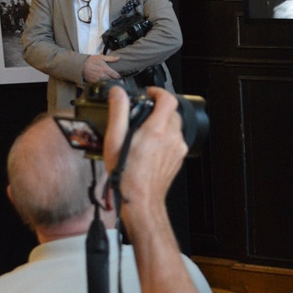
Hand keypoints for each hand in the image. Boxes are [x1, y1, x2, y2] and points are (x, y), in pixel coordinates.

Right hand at [83, 54, 121, 82]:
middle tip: (113, 77)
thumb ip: (111, 58)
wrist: (81, 65)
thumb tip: (118, 58)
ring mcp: (98, 80)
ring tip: (107, 79)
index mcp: (106, 69)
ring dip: (108, 82)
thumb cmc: (91, 60)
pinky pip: (101, 84)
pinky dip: (102, 83)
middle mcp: (103, 76)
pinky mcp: (94, 83)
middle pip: (112, 80)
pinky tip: (101, 80)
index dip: (118, 76)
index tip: (118, 75)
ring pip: (107, 83)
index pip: (116, 76)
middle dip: (113, 79)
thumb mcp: (101, 57)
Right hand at [102, 86, 185, 214]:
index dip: (159, 92)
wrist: (141, 200)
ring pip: (175, 126)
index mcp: (157, 130)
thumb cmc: (127, 175)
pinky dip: (165, 138)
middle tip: (143, 113)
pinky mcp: (178, 158)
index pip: (168, 99)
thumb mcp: (114, 140)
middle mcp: (172, 138)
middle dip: (158, 109)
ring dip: (162, 124)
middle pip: (172, 112)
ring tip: (145, 132)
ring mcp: (177, 149)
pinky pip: (175, 140)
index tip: (150, 93)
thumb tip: (118, 94)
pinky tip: (150, 147)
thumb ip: (118, 112)